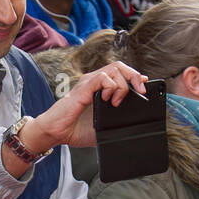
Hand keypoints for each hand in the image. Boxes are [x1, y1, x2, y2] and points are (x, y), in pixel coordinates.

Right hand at [22, 62, 148, 152]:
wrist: (55, 133)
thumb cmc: (74, 129)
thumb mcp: (102, 125)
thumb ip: (115, 119)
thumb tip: (131, 122)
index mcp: (98, 87)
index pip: (120, 72)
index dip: (134, 76)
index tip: (143, 86)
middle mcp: (94, 81)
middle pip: (119, 66)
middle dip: (134, 76)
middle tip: (140, 91)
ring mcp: (88, 83)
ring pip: (113, 69)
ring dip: (122, 84)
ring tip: (118, 101)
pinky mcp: (83, 88)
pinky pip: (102, 78)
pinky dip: (111, 86)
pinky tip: (108, 99)